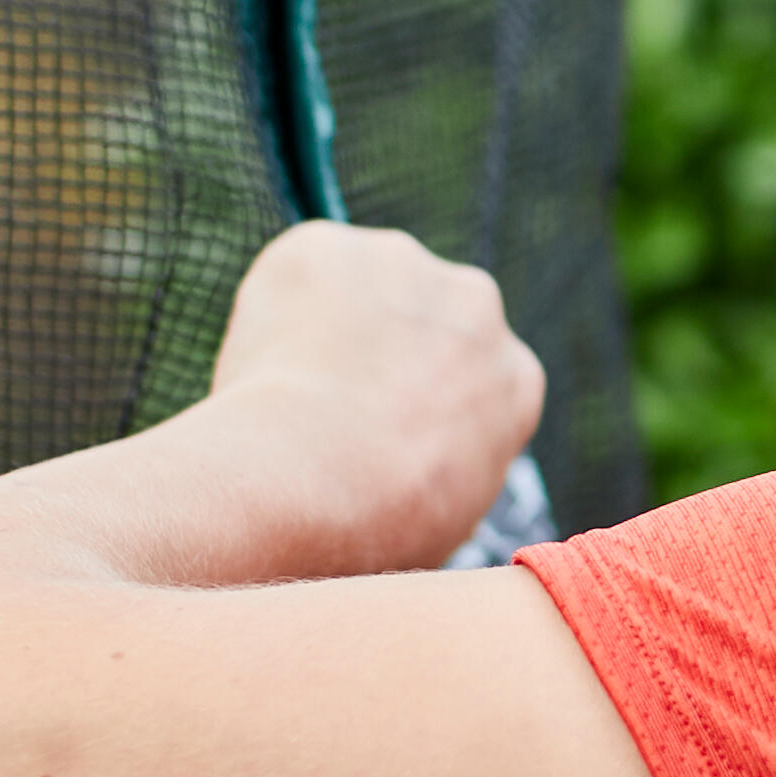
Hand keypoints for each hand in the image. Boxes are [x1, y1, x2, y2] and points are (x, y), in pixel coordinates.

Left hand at [204, 220, 543, 572]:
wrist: (314, 480)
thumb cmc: (378, 529)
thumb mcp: (450, 525)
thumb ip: (448, 476)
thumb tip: (411, 493)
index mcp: (515, 378)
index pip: (472, 376)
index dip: (422, 403)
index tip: (383, 435)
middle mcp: (476, 304)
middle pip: (422, 317)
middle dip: (383, 349)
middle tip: (331, 409)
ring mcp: (401, 263)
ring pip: (356, 287)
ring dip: (328, 324)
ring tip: (288, 395)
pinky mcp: (325, 247)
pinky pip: (294, 275)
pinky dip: (272, 311)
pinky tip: (260, 368)